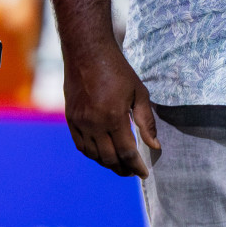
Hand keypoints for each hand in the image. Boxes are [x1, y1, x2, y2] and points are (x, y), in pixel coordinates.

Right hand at [63, 46, 159, 177]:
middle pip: (110, 158)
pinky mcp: (70, 119)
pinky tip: (102, 154)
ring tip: (119, 164)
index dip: (137, 166)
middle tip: (133, 171)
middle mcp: (95, 123)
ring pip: (94, 155)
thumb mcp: (138, 92)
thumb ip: (146, 121)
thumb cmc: (117, 70)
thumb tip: (155, 145)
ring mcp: (80, 122)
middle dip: (123, 168)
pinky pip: (81, 146)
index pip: (127, 152)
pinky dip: (92, 154)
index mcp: (114, 116)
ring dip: (108, 163)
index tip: (144, 173)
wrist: (87, 53)